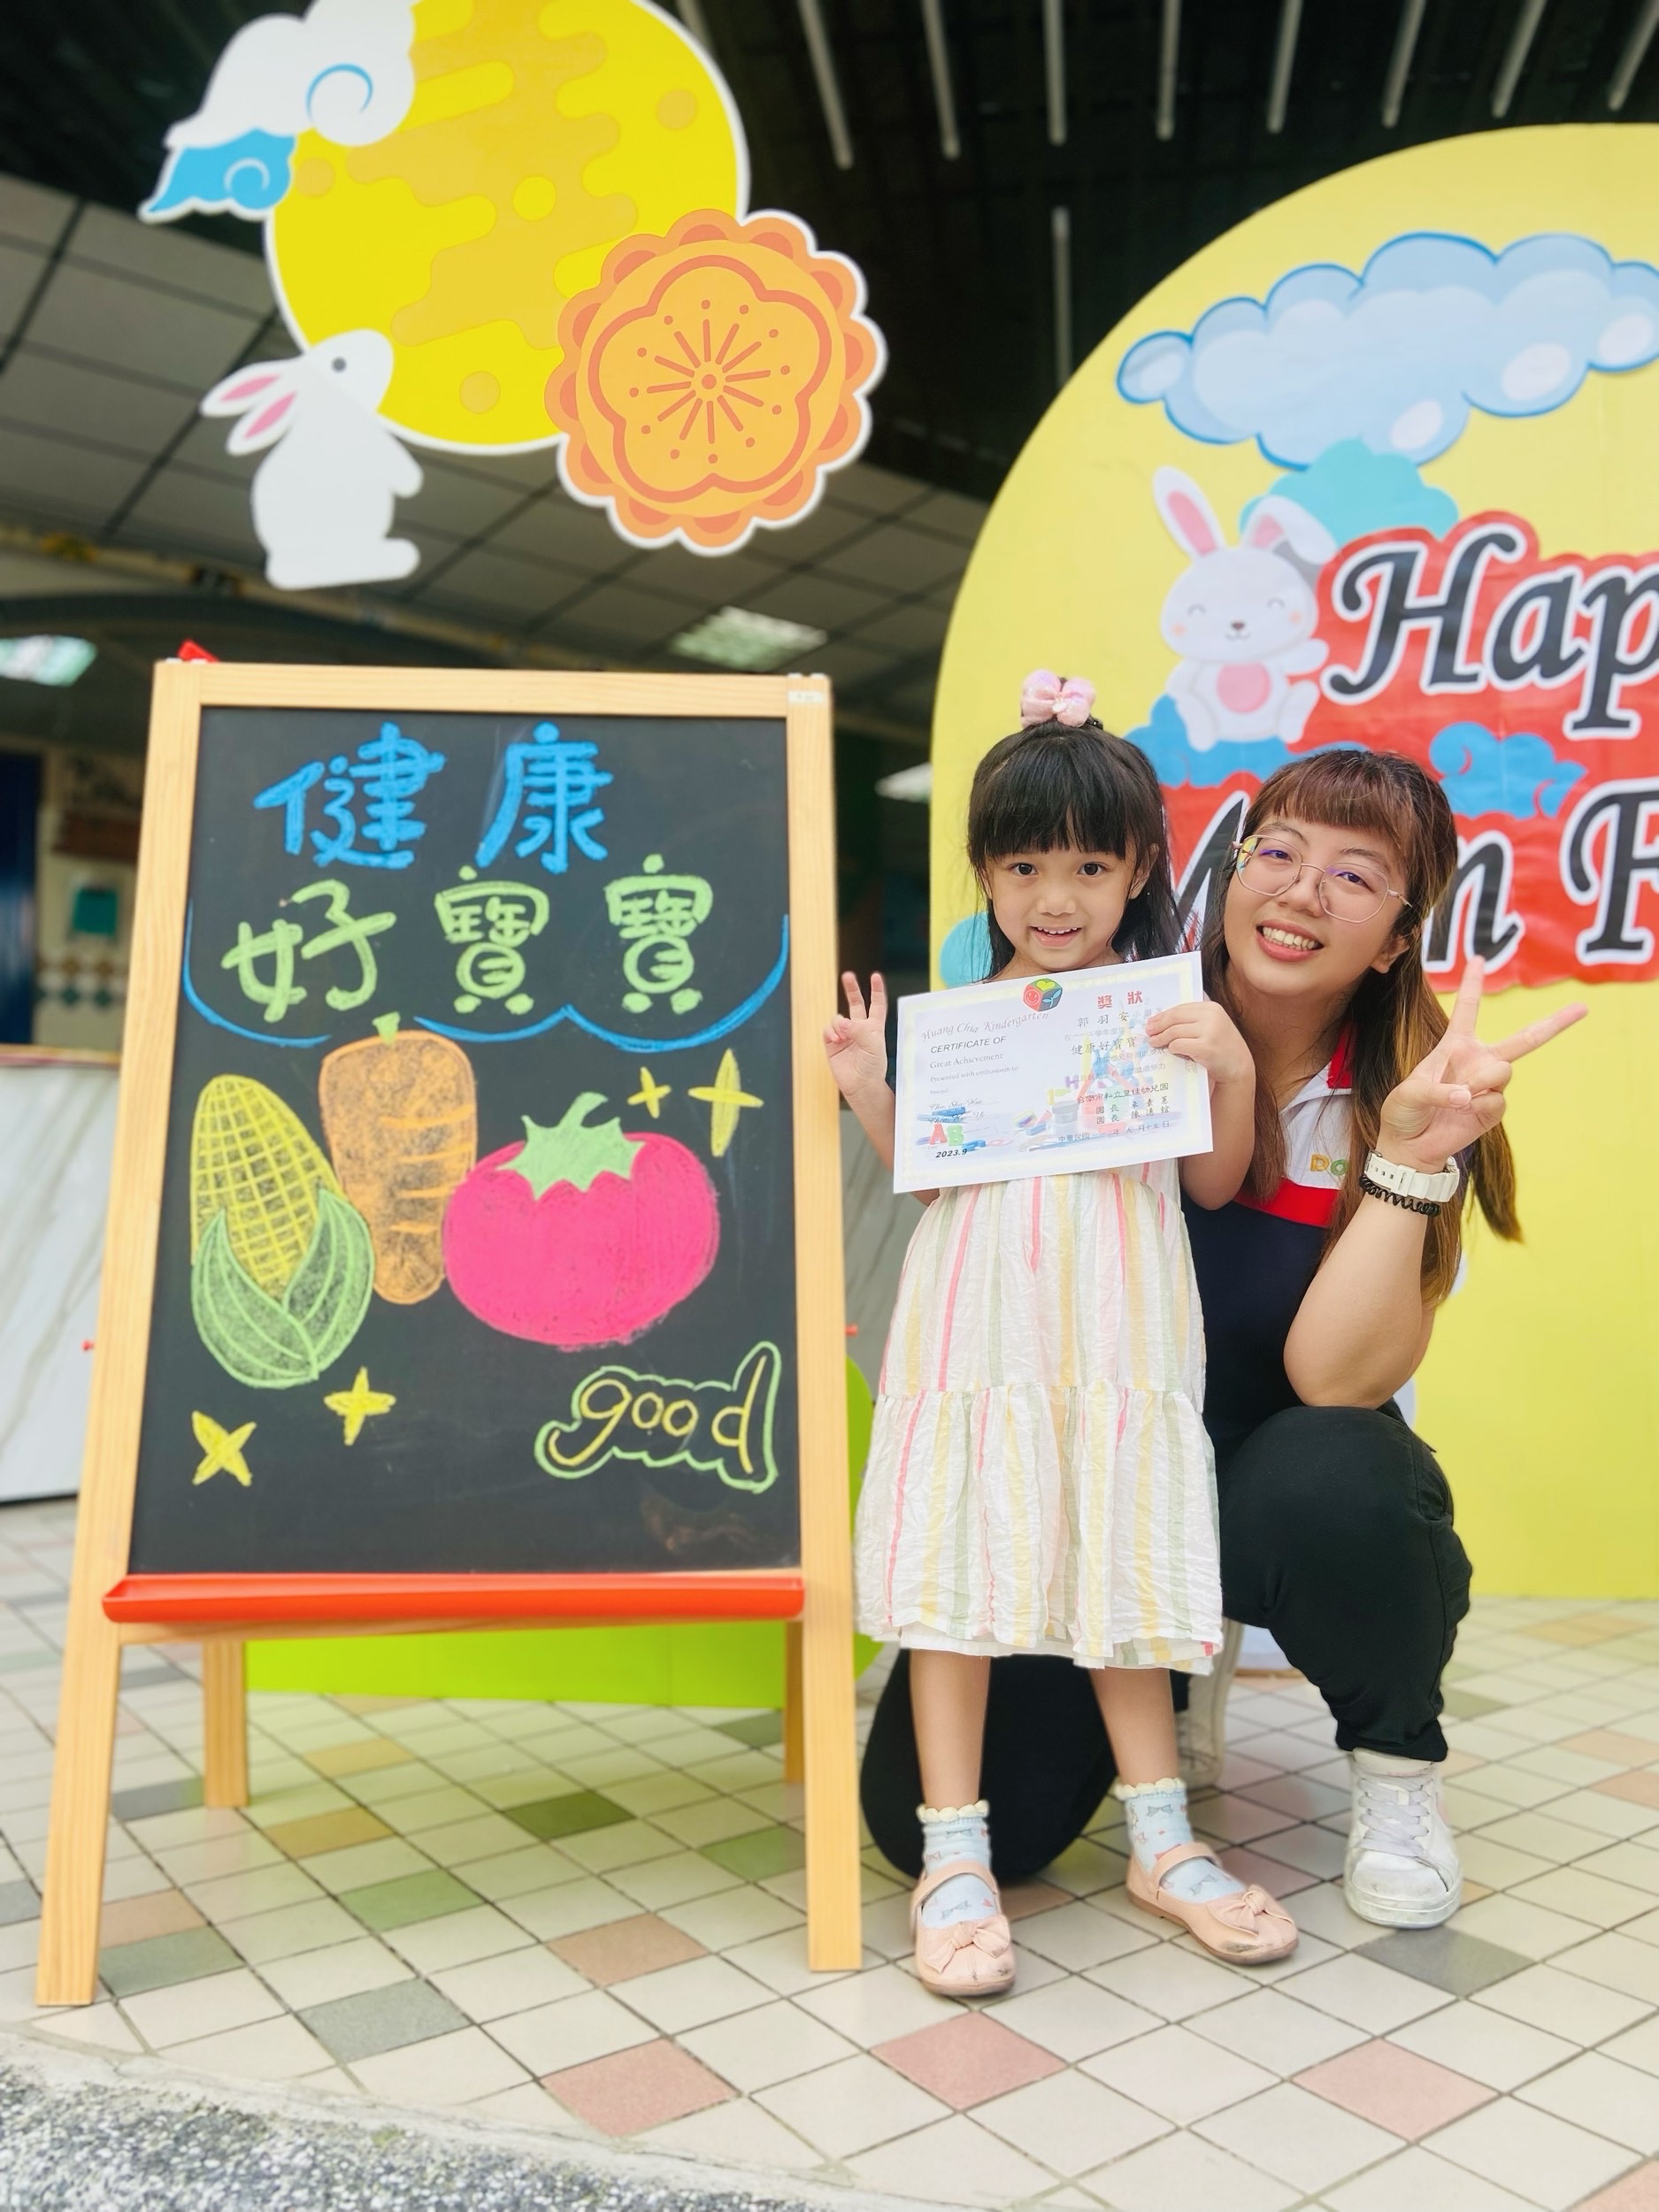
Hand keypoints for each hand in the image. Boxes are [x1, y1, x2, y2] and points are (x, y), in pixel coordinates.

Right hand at [823, 971, 888, 1101]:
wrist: (860, 1085)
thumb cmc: (872, 1067)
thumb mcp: (873, 1045)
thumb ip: (859, 1029)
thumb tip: (842, 1023)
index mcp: (874, 1027)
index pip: (877, 1005)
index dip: (876, 991)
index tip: (875, 976)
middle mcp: (859, 1029)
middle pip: (855, 1004)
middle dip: (851, 989)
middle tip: (847, 976)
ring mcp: (845, 1035)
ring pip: (838, 1019)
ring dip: (839, 1024)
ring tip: (842, 1036)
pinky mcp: (832, 1044)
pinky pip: (828, 1030)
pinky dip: (831, 1032)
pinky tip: (836, 1040)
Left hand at [1146, 999, 1253, 1087]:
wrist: (1238, 1066)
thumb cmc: (1221, 1046)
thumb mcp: (1212, 1026)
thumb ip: (1193, 1020)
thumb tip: (1161, 1020)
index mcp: (1211, 1008)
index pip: (1180, 1009)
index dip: (1163, 1015)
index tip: (1152, 1021)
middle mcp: (1211, 1016)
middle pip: (1175, 1018)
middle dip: (1159, 1025)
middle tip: (1148, 1032)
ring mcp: (1209, 1032)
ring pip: (1174, 1032)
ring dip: (1161, 1038)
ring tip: (1154, 1042)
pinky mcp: (1205, 1047)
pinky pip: (1179, 1045)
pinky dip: (1172, 1048)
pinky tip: (1170, 1051)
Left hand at [1377, 959, 1585, 1171]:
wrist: (1408, 1145)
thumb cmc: (1404, 1111)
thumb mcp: (1409, 1093)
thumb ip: (1438, 1090)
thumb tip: (1469, 1096)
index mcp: (1454, 1046)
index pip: (1467, 1009)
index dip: (1472, 984)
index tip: (1479, 958)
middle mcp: (1478, 1061)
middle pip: (1523, 1039)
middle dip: (1554, 1023)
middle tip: (1582, 1008)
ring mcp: (1488, 1086)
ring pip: (1504, 1071)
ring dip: (1483, 1080)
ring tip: (1459, 1096)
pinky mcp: (1492, 1111)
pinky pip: (1495, 1102)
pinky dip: (1477, 1107)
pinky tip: (1462, 1113)